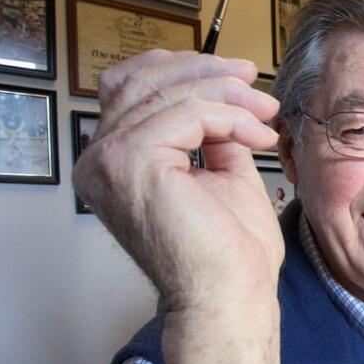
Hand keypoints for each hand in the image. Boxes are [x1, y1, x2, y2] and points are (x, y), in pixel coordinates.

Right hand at [73, 50, 282, 311]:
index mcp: (110, 161)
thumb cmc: (229, 251)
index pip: (132, 87)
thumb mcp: (221, 172)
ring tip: (267, 115)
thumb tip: (225, 95)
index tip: (239, 75)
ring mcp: (107, 160)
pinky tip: (259, 138)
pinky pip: (188, 112)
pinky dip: (230, 117)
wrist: (230, 295)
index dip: (184, 68)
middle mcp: (97, 159)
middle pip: (145, 79)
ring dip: (229, 95)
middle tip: (256, 84)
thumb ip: (212, 132)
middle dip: (209, 72)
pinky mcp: (132, 162)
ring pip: (171, 92)